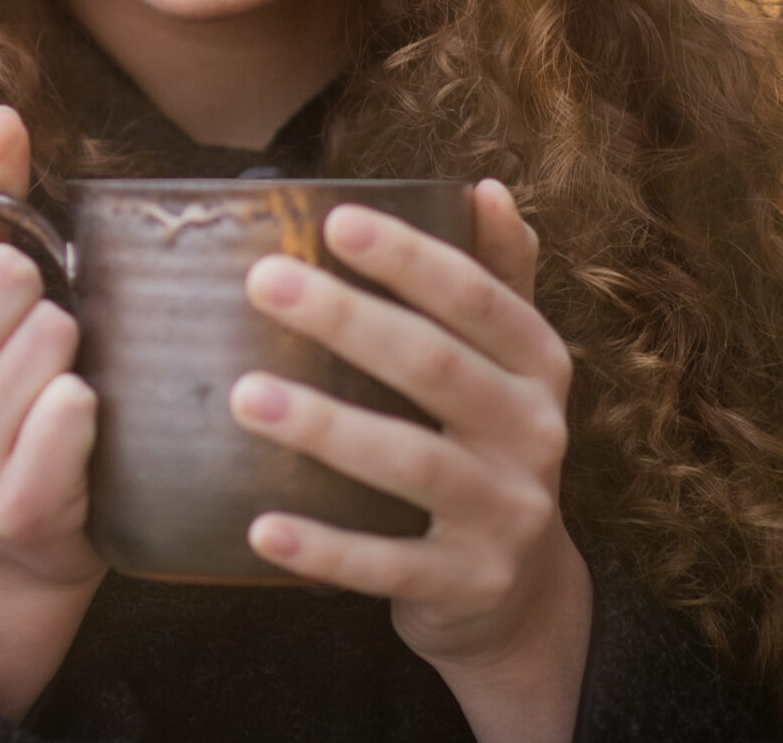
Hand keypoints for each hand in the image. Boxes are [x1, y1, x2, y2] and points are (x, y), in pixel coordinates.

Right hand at [0, 105, 103, 715]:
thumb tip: (4, 114)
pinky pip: (74, 406)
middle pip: (6, 280)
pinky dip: (88, 406)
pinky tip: (69, 427)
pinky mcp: (17, 504)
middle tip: (20, 348)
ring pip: (50, 336)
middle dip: (32, 301)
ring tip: (44, 387)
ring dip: (67, 352)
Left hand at [229, 180, 591, 742]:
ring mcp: (505, 515)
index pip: (479, 298)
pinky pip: (388, 565)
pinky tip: (261, 526)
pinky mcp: (466, 584)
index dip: (411, 258)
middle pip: (435, 367)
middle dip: (348, 320)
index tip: (333, 220)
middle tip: (262, 281)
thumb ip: (499, 278)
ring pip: (411, 464)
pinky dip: (325, 549)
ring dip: (326, 428)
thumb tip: (485, 187)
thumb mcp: (509, 365)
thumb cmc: (488, 446)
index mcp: (538, 366)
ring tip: (244, 396)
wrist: (518, 595)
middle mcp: (535, 434)